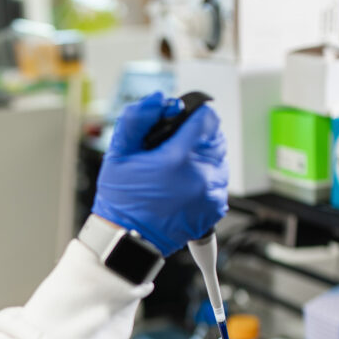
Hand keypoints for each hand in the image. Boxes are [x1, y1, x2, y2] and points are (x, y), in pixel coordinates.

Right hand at [92, 91, 228, 255]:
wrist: (127, 238)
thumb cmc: (121, 199)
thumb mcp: (118, 152)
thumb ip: (138, 118)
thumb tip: (159, 99)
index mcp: (177, 158)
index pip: (207, 119)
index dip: (195, 115)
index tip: (185, 120)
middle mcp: (199, 176)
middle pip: (217, 138)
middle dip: (200, 137)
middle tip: (177, 147)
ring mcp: (209, 195)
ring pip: (220, 160)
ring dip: (205, 158)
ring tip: (180, 168)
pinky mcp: (213, 210)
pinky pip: (220, 183)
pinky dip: (207, 180)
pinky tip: (186, 186)